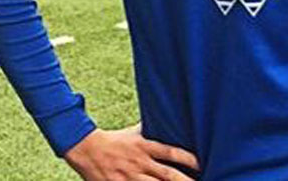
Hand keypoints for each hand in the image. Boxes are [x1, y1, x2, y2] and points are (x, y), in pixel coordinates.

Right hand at [63, 125, 198, 179]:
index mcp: (145, 147)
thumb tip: (169, 114)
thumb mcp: (134, 131)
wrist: (85, 148)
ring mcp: (129, 177)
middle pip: (167, 174)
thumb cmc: (115, 140)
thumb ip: (152, 127)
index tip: (202, 164)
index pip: (172, 152)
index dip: (188, 159)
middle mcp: (140, 162)